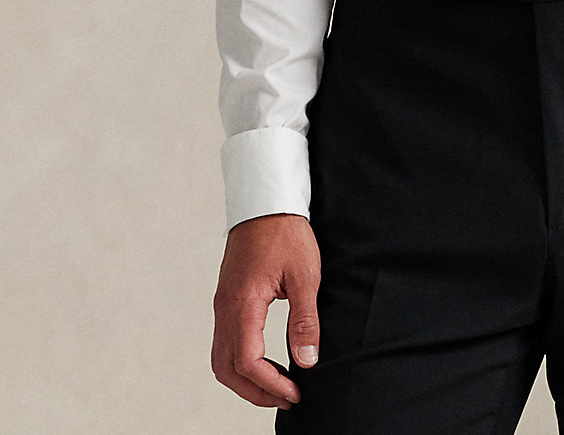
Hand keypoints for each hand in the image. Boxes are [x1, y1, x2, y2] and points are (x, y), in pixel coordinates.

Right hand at [212, 212, 321, 409]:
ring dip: (245, 380)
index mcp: (242, 303)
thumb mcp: (305, 275)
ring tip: (277, 385)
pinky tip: (265, 362)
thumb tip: (307, 361)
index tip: (294, 392)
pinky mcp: (226, 299)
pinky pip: (225, 343)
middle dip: (255, 392)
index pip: (246, 361)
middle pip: (227, 369)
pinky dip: (241, 362)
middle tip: (287, 398)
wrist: (266, 201)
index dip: (269, 385)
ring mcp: (222, 304)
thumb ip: (305, 320)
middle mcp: (225, 308)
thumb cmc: (286, 232)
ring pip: (221, 360)